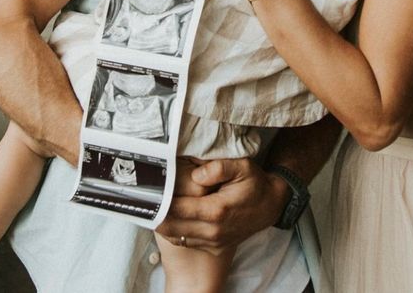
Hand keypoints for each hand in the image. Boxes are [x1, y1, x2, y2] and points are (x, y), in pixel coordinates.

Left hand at [155, 157, 288, 252]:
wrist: (270, 205)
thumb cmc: (254, 183)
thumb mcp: (242, 167)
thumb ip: (218, 168)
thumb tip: (195, 175)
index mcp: (217, 210)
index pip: (177, 209)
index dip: (160, 201)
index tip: (148, 191)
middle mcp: (213, 231)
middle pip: (171, 226)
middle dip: (156, 213)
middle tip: (143, 198)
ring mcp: (213, 242)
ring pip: (176, 236)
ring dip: (162, 223)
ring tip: (151, 206)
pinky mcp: (213, 246)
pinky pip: (185, 242)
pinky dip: (173, 231)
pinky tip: (167, 216)